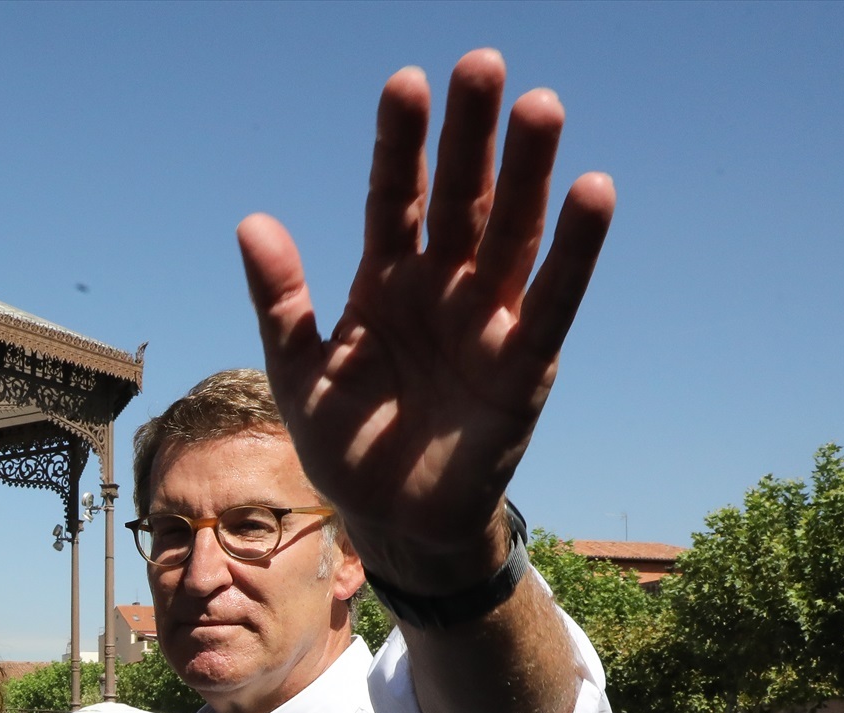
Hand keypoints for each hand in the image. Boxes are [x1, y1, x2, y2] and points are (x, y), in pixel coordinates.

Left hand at [239, 51, 613, 591]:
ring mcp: (488, 319)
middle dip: (470, 135)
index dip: (400, 144)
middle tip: (482, 64)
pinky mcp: (525, 363)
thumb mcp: (299, 372)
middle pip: (460, 197)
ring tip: (540, 107)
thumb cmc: (346, 441)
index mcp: (385, 280)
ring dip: (530, 173)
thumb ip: (280, 302)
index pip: (393, 197)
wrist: (391, 517)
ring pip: (512, 233)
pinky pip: (553, 298)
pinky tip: (593, 190)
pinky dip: (574, 249)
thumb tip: (250, 223)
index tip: (407, 82)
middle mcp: (443, 286)